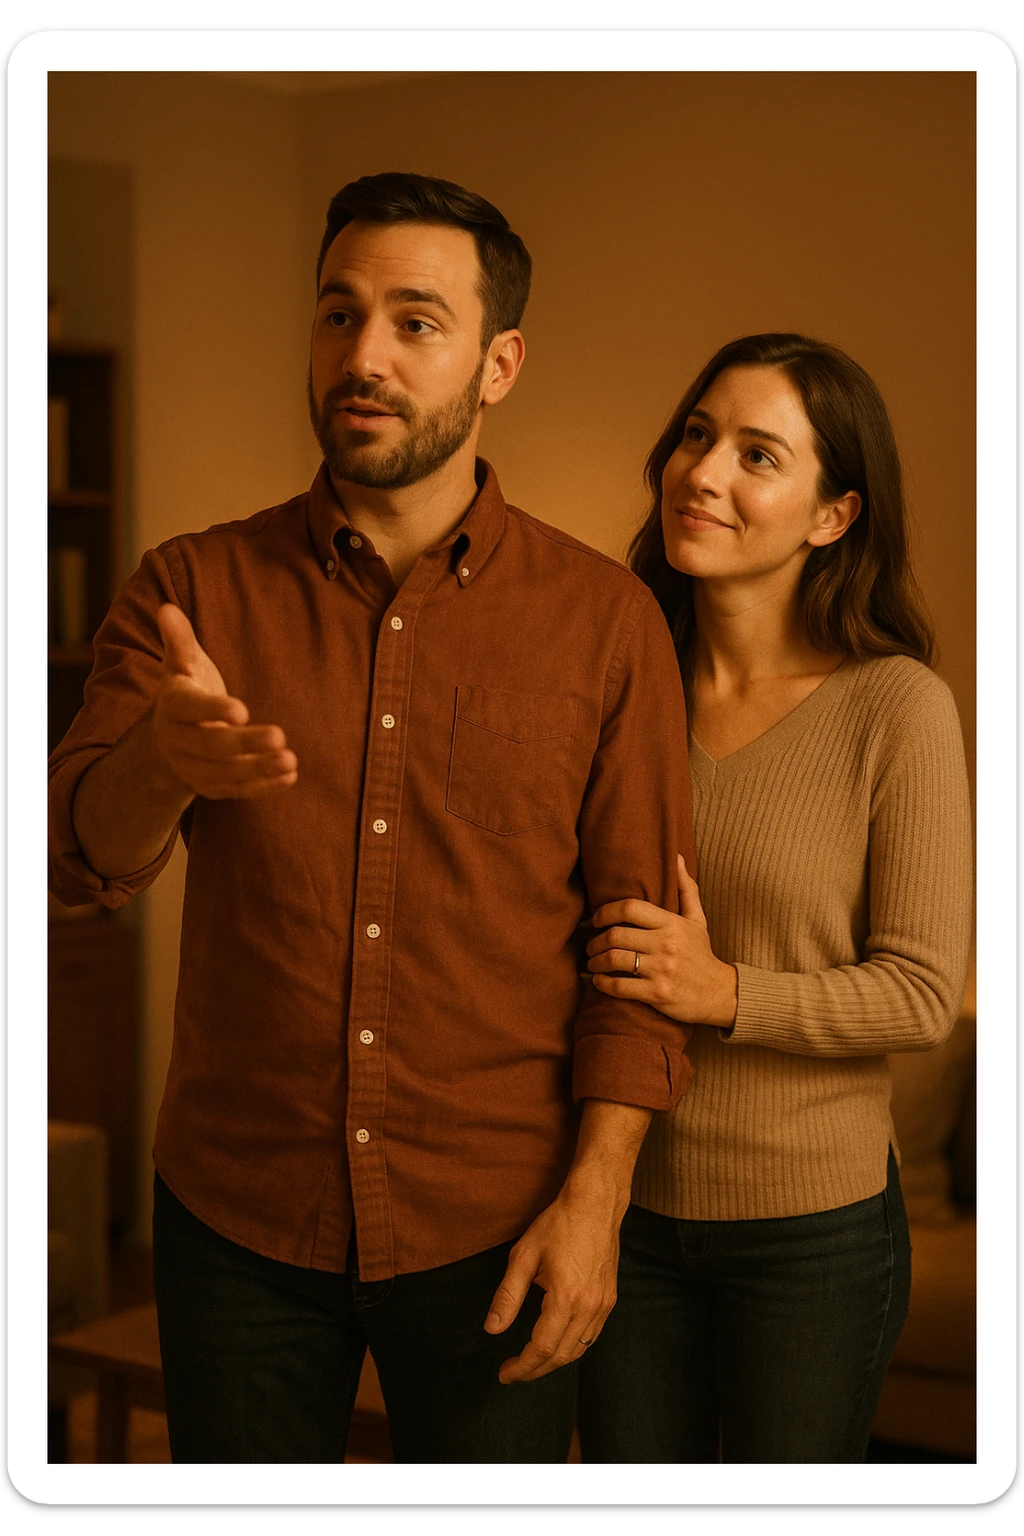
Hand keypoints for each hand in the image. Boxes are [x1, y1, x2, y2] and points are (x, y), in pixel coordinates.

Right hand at [151, 604, 297, 799]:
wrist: (167, 741)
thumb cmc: (185, 691)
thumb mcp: (180, 665)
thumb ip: (179, 641)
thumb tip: (167, 609)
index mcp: (172, 707)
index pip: (190, 710)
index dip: (213, 710)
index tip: (242, 709)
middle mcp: (179, 742)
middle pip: (211, 746)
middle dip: (245, 743)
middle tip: (280, 736)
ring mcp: (194, 768)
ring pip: (225, 773)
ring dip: (258, 769)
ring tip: (290, 759)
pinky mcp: (212, 787)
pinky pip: (237, 790)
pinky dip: (263, 786)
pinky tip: (290, 775)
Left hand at [483, 1184, 619, 1384]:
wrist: (595, 1204)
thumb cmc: (558, 1224)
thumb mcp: (523, 1255)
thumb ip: (507, 1295)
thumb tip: (492, 1328)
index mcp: (566, 1298)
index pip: (541, 1348)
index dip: (521, 1367)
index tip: (504, 1374)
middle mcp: (589, 1307)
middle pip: (561, 1356)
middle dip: (535, 1369)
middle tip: (512, 1372)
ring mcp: (603, 1305)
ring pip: (579, 1350)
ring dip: (554, 1361)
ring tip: (530, 1361)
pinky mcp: (610, 1299)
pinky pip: (591, 1336)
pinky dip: (572, 1347)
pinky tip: (557, 1343)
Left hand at [586, 854, 737, 1026]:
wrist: (719, 993)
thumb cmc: (701, 954)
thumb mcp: (698, 920)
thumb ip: (686, 889)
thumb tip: (677, 857)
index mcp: (672, 924)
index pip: (630, 908)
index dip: (606, 911)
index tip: (596, 919)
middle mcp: (666, 945)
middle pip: (616, 935)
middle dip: (596, 941)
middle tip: (591, 945)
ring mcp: (661, 970)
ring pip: (615, 960)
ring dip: (596, 961)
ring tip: (592, 961)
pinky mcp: (657, 994)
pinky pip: (620, 987)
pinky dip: (603, 983)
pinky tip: (599, 980)